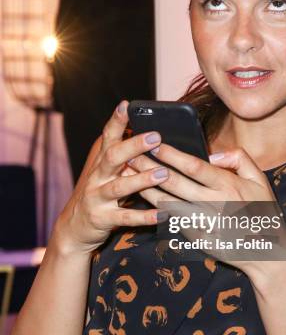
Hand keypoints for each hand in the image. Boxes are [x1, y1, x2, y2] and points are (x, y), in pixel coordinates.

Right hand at [53, 101, 168, 254]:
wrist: (73, 229)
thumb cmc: (98, 195)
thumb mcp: (106, 173)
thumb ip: (123, 157)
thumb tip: (149, 135)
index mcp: (101, 163)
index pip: (108, 137)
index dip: (116, 121)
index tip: (126, 105)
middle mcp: (97, 177)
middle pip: (113, 157)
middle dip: (134, 146)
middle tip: (155, 136)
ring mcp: (98, 198)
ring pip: (119, 187)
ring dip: (142, 179)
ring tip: (163, 173)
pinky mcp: (102, 219)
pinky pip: (125, 217)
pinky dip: (143, 216)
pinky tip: (160, 214)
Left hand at [129, 144, 285, 273]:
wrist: (267, 252)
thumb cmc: (262, 212)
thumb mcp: (260, 180)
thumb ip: (239, 159)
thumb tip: (213, 153)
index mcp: (228, 186)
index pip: (194, 166)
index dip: (172, 155)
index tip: (155, 143)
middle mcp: (213, 203)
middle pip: (174, 183)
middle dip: (150, 167)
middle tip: (131, 154)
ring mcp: (203, 223)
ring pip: (168, 202)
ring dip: (146, 187)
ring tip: (129, 174)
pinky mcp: (196, 237)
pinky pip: (172, 220)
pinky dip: (156, 208)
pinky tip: (142, 197)